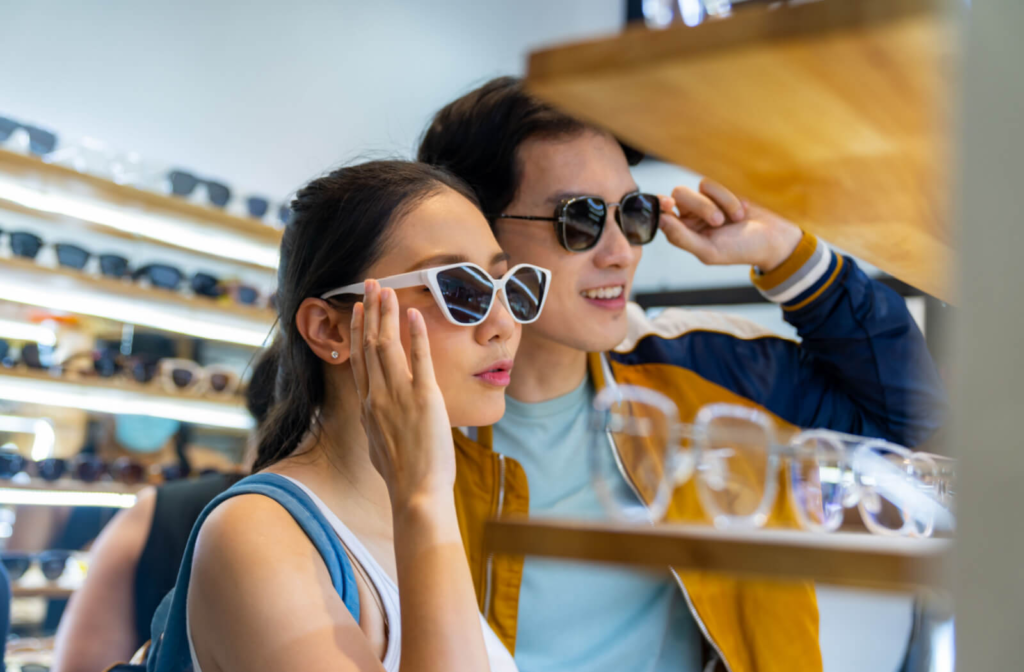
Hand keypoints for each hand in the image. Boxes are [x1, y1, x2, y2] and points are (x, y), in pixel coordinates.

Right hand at [349, 280, 455, 512]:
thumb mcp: (379, 447)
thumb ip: (376, 425)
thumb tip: (374, 418)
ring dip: (387, 314)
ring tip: (387, 290)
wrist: (416, 493)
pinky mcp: (424, 398)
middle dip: (370, 311)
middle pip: (369, 345)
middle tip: (371, 285)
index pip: (359, 361)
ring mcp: (399, 396)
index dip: (358, 332)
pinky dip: (415, 334)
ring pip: (387, 346)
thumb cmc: (403, 477)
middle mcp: (377, 397)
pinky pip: (419, 359)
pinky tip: (414, 315)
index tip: (359, 311)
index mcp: (368, 407)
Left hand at [658, 178, 802, 271]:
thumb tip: (660, 220)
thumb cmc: (741, 249)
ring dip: (720, 202)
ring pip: (699, 186)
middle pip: (679, 194)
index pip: (663, 214)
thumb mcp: (709, 250)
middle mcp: (692, 214)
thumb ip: (682, 238)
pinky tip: (742, 209)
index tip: (668, 204)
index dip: (661, 206)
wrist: (774, 238)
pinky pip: (717, 181)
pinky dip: (730, 196)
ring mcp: (708, 199)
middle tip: (719, 221)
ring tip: (737, 218)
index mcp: (684, 232)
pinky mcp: (723, 188)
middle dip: (700, 206)